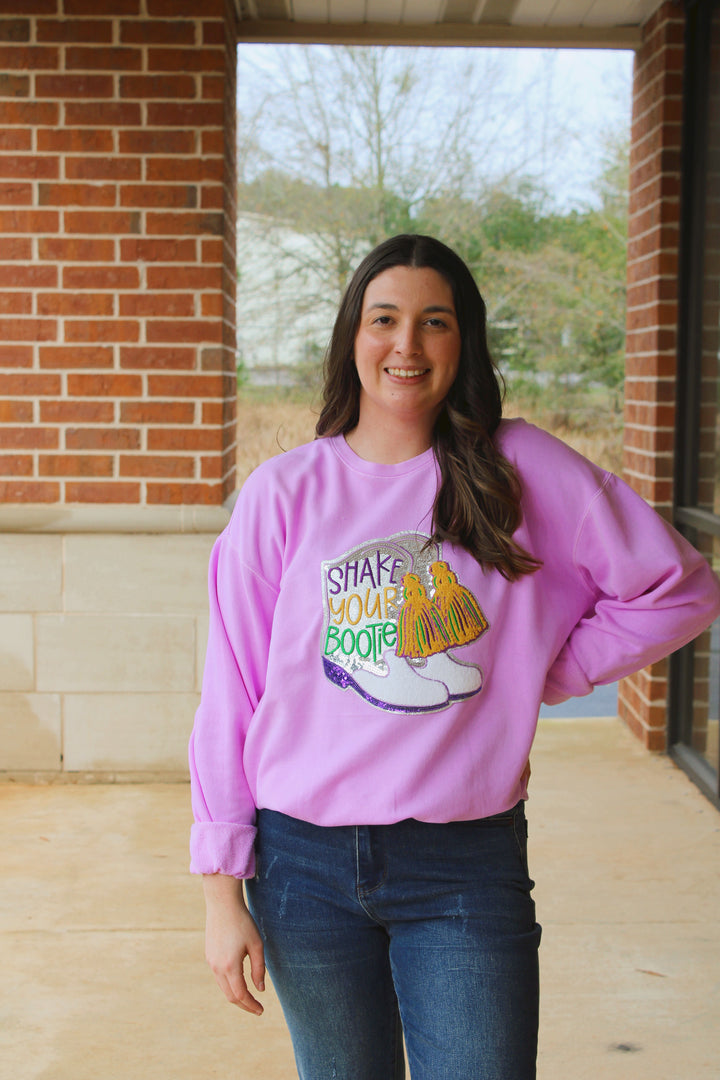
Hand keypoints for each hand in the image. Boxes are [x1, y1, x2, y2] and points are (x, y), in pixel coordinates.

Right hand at [203, 874, 265, 1015]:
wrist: (222, 904)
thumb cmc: (243, 922)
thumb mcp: (256, 945)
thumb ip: (259, 968)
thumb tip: (260, 989)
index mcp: (230, 966)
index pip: (241, 995)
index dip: (251, 1005)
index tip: (261, 1010)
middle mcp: (217, 968)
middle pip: (230, 996)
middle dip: (244, 1004)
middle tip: (257, 1008)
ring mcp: (211, 962)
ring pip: (223, 988)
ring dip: (236, 995)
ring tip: (249, 997)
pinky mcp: (209, 956)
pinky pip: (219, 978)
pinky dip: (229, 985)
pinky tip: (238, 982)